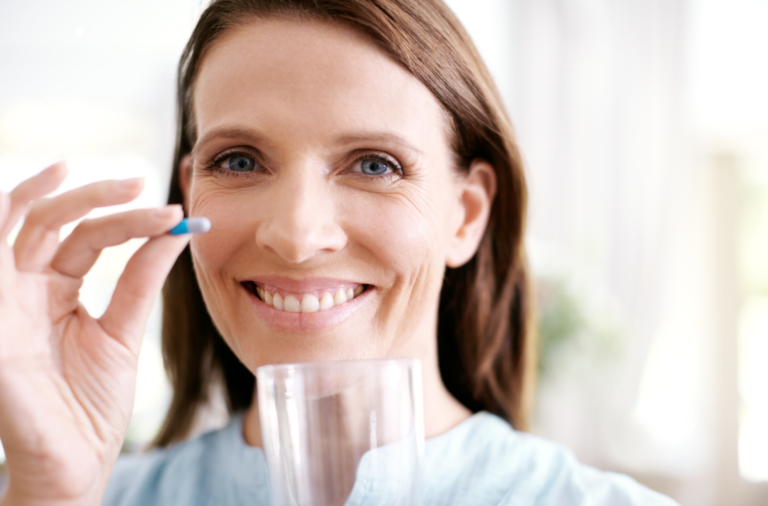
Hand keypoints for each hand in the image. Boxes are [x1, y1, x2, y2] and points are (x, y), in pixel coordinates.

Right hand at [0, 162, 189, 504]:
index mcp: (56, 289)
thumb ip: (140, 280)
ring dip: (48, 196)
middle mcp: (26, 287)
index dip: (129, 220)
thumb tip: (175, 232)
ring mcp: (4, 301)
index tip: (175, 214)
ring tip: (81, 173)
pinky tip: (34, 196)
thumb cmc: (92, 404)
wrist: (74, 461)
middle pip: (51, 221)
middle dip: (93, 196)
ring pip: (16, 228)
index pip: (88, 237)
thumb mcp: (123, 331)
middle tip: (138, 182)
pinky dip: (1, 223)